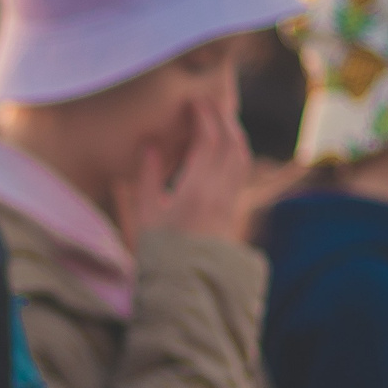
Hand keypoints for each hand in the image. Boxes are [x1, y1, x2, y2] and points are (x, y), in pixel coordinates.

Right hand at [112, 93, 251, 246]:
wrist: (187, 287)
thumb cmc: (159, 253)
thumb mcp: (144, 215)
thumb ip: (146, 177)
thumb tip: (150, 144)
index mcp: (196, 191)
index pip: (208, 141)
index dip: (204, 116)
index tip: (194, 101)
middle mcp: (220, 194)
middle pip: (232, 144)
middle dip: (223, 118)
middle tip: (209, 103)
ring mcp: (231, 204)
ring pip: (242, 157)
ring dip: (234, 133)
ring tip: (221, 119)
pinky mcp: (235, 212)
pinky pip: (242, 172)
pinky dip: (237, 152)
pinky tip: (227, 149)